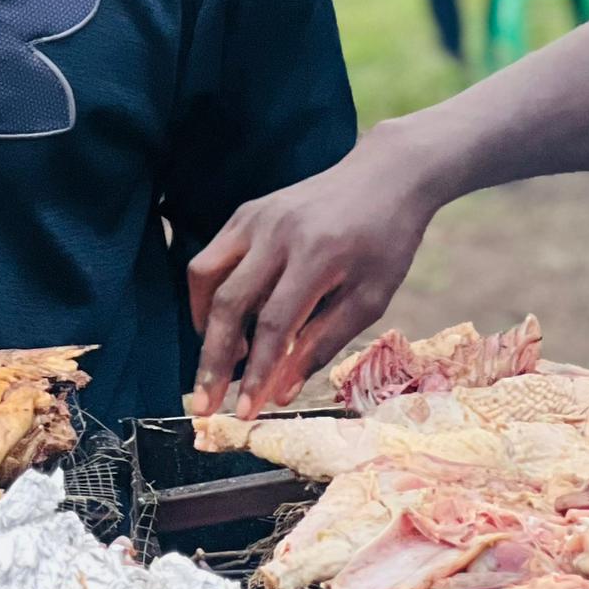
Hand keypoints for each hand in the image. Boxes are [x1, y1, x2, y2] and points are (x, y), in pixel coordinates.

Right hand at [188, 128, 441, 417]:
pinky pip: (213, 255)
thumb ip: (324, 342)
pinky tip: (228, 321)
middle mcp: (275, 233)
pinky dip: (211, 294)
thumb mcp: (371, 299)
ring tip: (219, 361)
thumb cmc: (386, 241)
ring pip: (205, 274)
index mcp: (314, 256)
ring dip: (203, 324)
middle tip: (202, 403)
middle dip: (211, 360)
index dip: (254, 373)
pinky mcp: (247, 211)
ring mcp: (255, 217)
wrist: (385, 174)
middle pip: (227, 302)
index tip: (242, 414)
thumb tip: (280, 391)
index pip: (271, 325)